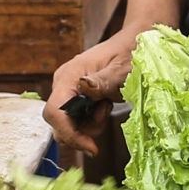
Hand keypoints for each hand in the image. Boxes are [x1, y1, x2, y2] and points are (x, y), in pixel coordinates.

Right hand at [46, 27, 141, 153]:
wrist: (134, 43)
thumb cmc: (130, 52)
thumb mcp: (122, 69)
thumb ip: (103, 80)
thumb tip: (84, 87)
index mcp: (69, 75)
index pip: (54, 113)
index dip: (69, 134)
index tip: (92, 147)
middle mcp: (63, 84)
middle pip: (58, 123)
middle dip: (80, 132)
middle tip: (105, 118)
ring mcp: (68, 91)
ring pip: (68, 125)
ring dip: (88, 127)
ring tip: (107, 107)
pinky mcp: (75, 97)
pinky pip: (76, 120)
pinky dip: (91, 122)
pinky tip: (104, 107)